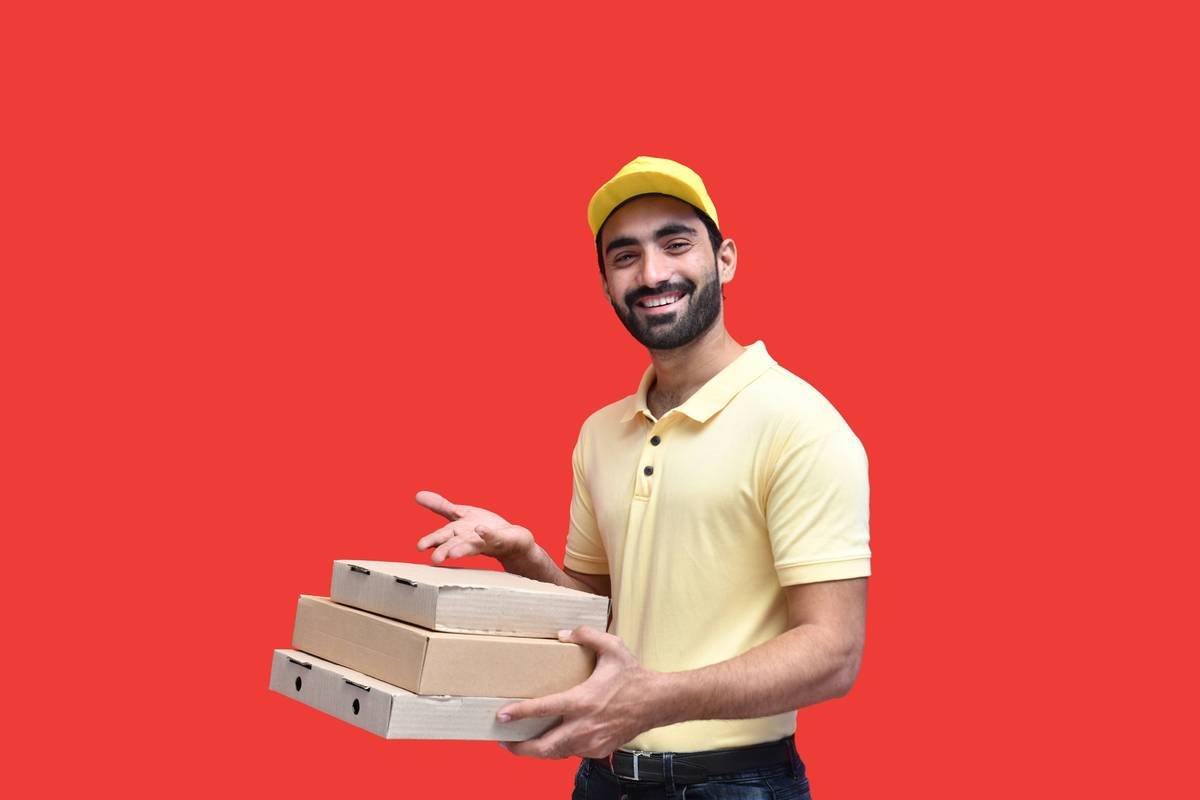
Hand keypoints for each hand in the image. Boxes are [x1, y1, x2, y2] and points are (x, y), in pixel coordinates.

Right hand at [414, 490, 535, 564]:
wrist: (511, 541)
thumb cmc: (483, 529)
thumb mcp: (459, 514)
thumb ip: (440, 506)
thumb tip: (417, 495)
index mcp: (457, 533)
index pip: (442, 536)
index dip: (431, 541)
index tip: (419, 547)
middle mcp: (468, 540)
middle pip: (454, 544)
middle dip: (445, 551)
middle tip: (435, 560)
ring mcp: (484, 541)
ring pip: (471, 546)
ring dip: (462, 549)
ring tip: (453, 554)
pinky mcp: (499, 539)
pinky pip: (492, 536)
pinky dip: (486, 534)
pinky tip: (480, 530)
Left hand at [495, 626, 659, 759]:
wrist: (658, 703)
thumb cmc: (633, 676)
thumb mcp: (612, 647)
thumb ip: (586, 635)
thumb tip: (562, 634)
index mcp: (583, 701)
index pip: (543, 710)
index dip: (519, 713)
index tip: (501, 715)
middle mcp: (584, 726)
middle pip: (543, 747)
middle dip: (519, 748)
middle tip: (503, 741)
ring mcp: (592, 743)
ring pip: (556, 754)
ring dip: (537, 751)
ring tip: (520, 744)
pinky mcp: (598, 750)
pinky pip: (572, 753)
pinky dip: (558, 749)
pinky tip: (551, 741)